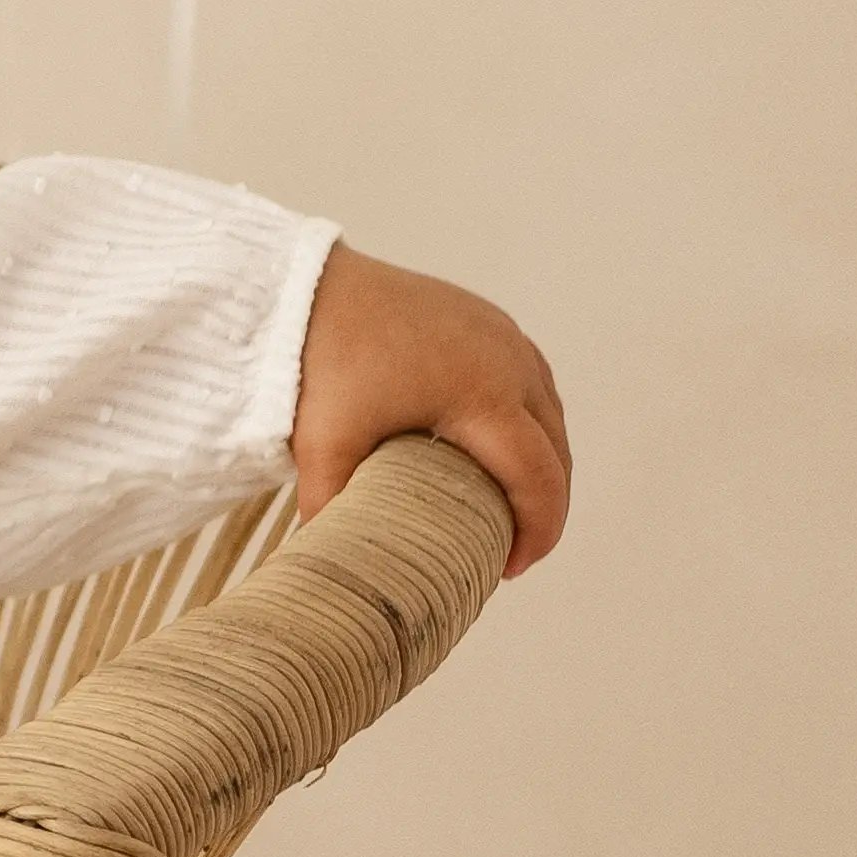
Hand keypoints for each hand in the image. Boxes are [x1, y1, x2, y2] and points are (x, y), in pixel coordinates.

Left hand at [290, 243, 571, 574]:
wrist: (300, 287)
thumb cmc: (316, 362)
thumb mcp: (323, 446)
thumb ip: (332, 511)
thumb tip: (332, 566)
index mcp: (482, 394)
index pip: (540, 476)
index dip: (539, 530)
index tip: (513, 568)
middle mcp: (507, 360)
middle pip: (556, 448)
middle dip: (546, 503)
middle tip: (514, 549)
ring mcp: (502, 334)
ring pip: (549, 412)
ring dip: (542, 460)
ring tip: (508, 505)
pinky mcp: (487, 319)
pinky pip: (529, 379)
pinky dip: (528, 421)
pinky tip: (499, 449)